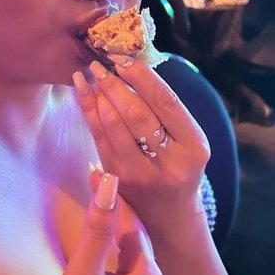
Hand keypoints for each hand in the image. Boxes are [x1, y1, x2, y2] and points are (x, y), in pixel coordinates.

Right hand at [33, 172, 165, 274]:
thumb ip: (98, 229)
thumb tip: (109, 184)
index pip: (131, 224)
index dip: (111, 196)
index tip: (93, 169)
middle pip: (132, 239)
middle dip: (111, 212)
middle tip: (89, 178)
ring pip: (126, 255)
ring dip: (108, 233)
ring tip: (89, 202)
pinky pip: (123, 272)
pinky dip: (108, 256)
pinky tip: (92, 246)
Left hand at [72, 59, 209, 232]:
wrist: (168, 215)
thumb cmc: (178, 166)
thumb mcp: (187, 141)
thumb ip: (166, 110)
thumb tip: (131, 67)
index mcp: (194, 147)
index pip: (166, 103)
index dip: (142, 77)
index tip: (124, 59)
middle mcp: (169, 162)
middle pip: (137, 114)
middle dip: (115, 85)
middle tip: (100, 64)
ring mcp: (139, 173)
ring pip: (114, 126)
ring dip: (99, 96)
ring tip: (90, 74)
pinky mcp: (116, 179)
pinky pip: (98, 138)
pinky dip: (88, 111)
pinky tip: (81, 91)